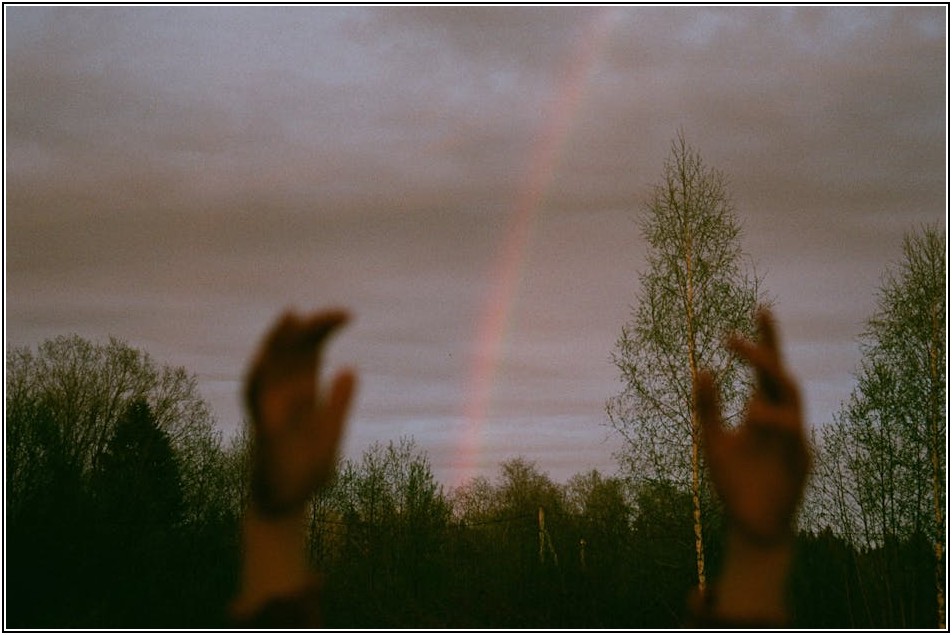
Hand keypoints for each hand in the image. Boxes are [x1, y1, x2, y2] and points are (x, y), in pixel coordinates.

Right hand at [244, 309, 356, 517]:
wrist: (285, 504)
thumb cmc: (306, 470)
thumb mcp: (331, 432)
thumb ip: (339, 403)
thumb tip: (350, 368)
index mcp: (304, 391)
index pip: (312, 349)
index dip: (325, 329)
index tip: (348, 314)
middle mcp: (284, 393)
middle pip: (291, 350)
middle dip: (307, 328)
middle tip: (333, 313)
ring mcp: (270, 408)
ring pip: (269, 365)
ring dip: (277, 341)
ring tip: (291, 317)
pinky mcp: (261, 428)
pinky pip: (255, 399)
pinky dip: (258, 378)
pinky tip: (265, 358)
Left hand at [694, 309, 810, 543]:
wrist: (749, 525)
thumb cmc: (734, 482)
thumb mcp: (713, 441)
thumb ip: (708, 408)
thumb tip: (701, 370)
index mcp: (763, 410)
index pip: (768, 367)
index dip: (767, 339)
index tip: (761, 308)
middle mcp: (783, 418)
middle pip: (782, 374)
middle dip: (766, 350)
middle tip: (739, 334)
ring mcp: (794, 438)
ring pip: (792, 397)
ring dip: (767, 382)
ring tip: (736, 381)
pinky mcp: (801, 460)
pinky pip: (792, 431)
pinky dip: (771, 419)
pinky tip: (751, 415)